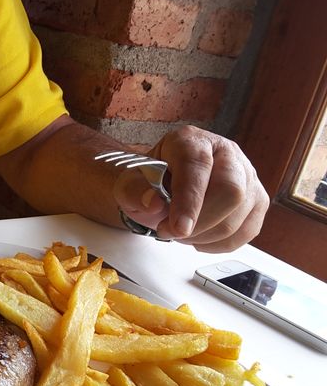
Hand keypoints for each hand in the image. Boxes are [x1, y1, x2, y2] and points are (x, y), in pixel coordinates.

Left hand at [113, 125, 269, 251]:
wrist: (160, 186)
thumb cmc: (148, 181)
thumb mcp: (128, 183)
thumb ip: (134, 191)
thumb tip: (153, 203)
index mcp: (191, 141)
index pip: (197, 167)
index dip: (189, 200)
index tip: (177, 227)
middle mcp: (226, 153)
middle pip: (230, 190)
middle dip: (199, 223)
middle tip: (169, 232)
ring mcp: (247, 176)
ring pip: (240, 214)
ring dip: (205, 236)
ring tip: (180, 233)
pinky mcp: (256, 200)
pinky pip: (248, 230)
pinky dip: (220, 244)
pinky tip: (199, 238)